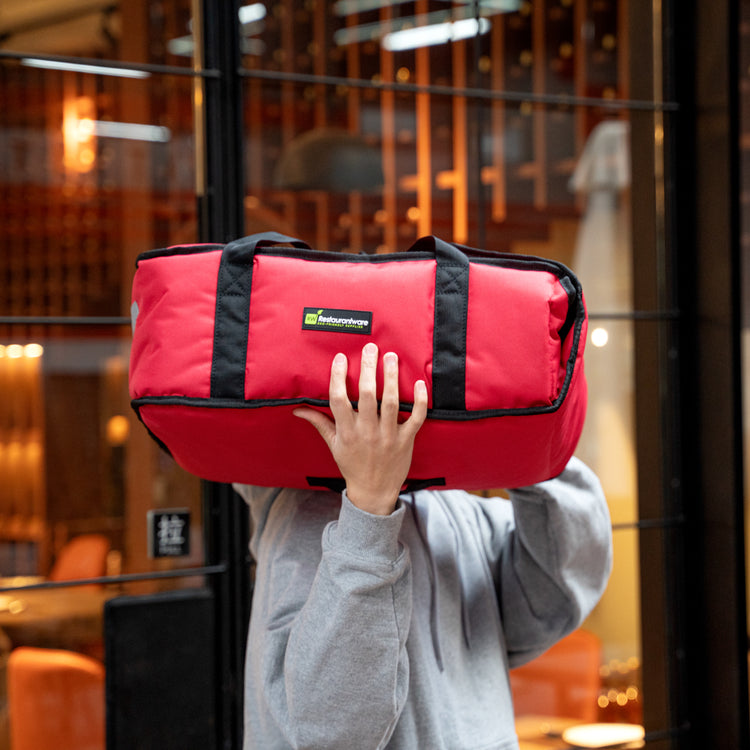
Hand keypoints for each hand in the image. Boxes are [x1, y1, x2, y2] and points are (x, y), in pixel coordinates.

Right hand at [293, 342, 427, 514]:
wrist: (374, 492)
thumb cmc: (352, 465)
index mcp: (347, 432)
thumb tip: (298, 409)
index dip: (339, 377)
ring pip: (392, 402)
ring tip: (391, 357)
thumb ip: (319, 422)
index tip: (341, 358)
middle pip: (367, 395)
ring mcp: (388, 436)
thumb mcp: (333, 445)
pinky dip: (419, 401)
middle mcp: (367, 432)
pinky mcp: (406, 440)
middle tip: (370, 348)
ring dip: (391, 378)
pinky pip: (416, 418)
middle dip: (368, 369)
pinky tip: (418, 382)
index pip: (339, 400)